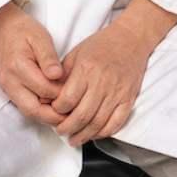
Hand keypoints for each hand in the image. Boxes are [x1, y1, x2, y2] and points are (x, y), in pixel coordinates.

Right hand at [0, 2, 64, 126]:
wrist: (1, 29)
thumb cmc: (23, 30)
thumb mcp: (40, 37)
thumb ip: (48, 57)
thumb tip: (57, 75)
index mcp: (19, 67)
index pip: (43, 89)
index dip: (60, 93)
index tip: (76, 92)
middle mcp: (11, 82)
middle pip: (32, 109)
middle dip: (53, 116)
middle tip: (73, 115)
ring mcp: (8, 88)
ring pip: (27, 111)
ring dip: (46, 116)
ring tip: (66, 115)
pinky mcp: (9, 90)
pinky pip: (24, 106)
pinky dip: (39, 110)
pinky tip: (53, 107)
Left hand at [50, 23, 151, 145]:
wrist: (131, 38)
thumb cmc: (101, 45)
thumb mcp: (75, 54)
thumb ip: (60, 76)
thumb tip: (45, 98)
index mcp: (87, 69)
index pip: (67, 100)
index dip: (56, 111)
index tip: (54, 112)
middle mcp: (103, 81)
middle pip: (81, 116)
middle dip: (66, 128)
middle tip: (61, 130)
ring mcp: (118, 91)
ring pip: (97, 123)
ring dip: (83, 135)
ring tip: (74, 138)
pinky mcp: (129, 97)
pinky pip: (116, 122)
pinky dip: (103, 133)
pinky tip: (94, 133)